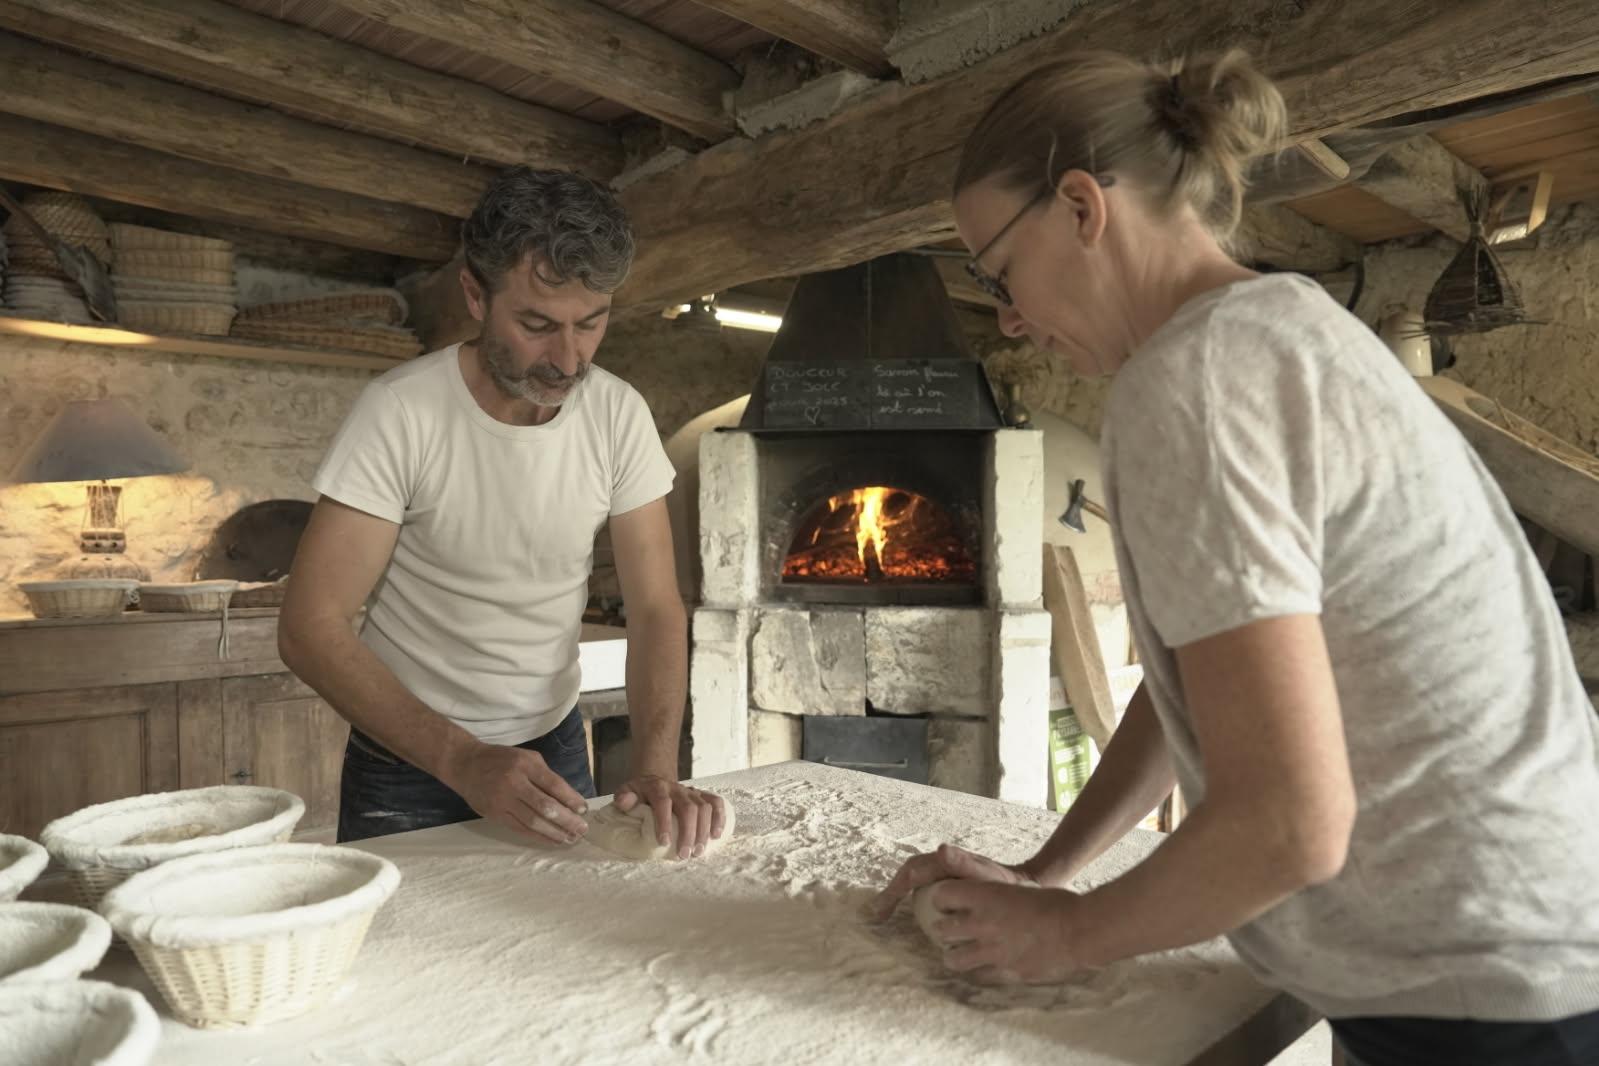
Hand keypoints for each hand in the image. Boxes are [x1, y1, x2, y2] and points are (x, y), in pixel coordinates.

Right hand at [441, 741, 588, 844]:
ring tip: (569, 839)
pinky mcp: (495, 814)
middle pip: (545, 806)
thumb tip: (569, 799)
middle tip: (581, 830)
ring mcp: (502, 800)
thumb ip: (545, 776)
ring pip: (533, 822)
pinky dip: (537, 837)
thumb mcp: (527, 758)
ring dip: (554, 833)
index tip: (583, 810)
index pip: (554, 785)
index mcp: (526, 765)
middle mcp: (514, 782)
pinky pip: (520, 829)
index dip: (571, 799)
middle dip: (567, 821)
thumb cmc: (502, 760)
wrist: (466, 765)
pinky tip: (551, 840)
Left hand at [613, 775, 726, 858]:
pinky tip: (716, 835)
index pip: (663, 802)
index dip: (664, 822)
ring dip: (703, 830)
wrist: (654, 780)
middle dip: (688, 833)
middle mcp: (677, 788)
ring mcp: (691, 791)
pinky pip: (716, 802)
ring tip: (698, 852)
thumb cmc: (640, 793)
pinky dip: (719, 818)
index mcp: (657, 787)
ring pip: (704, 807)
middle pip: (688, 808)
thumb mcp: (627, 791)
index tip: (664, 842)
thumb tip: (625, 802)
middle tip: (684, 855)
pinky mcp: (701, 795)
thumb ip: (623, 797)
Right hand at [871, 843, 1036, 920]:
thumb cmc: (1004, 881)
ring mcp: (945, 876)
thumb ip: (964, 863)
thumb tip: (941, 850)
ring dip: (898, 898)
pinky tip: (912, 922)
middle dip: (890, 895)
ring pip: (915, 885)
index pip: (911, 872)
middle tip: (876, 916)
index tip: (881, 909)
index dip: (893, 890)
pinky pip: (926, 893)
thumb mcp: (986, 873)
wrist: (1023, 884)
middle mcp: (941, 865)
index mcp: (944, 862)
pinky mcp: (951, 886)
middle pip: (908, 877)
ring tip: (884, 918)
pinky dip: (913, 904)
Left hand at [923, 881, 1091, 984]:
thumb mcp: (1020, 888)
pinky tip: (986, 966)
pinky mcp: (1005, 972)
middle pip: (941, 929)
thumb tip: (981, 897)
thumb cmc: (1055, 903)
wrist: (1080, 929)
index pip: (942, 895)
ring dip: (954, 955)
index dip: (942, 898)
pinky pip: (979, 976)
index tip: (946, 902)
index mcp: (986, 895)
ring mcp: (992, 951)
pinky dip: (979, 972)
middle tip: (950, 929)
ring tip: (961, 953)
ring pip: (953, 959)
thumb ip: (995, 896)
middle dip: (943, 929)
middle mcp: (983, 922)